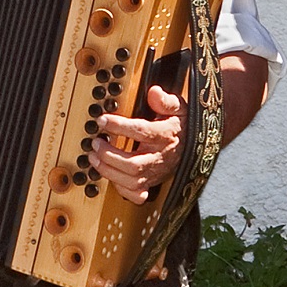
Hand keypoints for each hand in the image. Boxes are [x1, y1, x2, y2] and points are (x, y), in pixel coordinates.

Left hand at [90, 82, 184, 204]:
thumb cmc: (179, 125)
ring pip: (132, 181)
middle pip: (134, 164)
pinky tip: (109, 176)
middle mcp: (160, 157)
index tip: (102, 120)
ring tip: (93, 157)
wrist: (192, 146)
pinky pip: (136, 194)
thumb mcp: (178, 107)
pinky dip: (121, 189)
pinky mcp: (152, 183)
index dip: (119, 126)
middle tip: (95, 142)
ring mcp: (155, 172)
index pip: (141, 132)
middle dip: (110, 155)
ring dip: (109, 171)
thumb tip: (153, 92)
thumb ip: (165, 100)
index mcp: (166, 135)